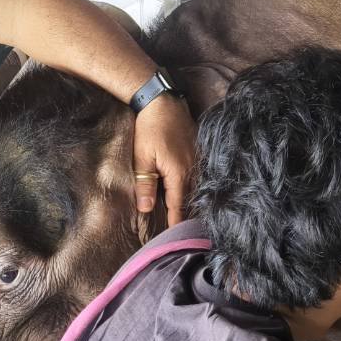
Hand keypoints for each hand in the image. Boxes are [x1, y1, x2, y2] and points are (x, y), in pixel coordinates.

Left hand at [132, 93, 195, 222]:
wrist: (162, 100)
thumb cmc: (149, 128)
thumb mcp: (142, 157)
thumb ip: (145, 184)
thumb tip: (147, 209)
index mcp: (179, 172)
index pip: (179, 206)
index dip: (176, 223)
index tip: (175, 240)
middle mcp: (193, 167)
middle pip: (192, 199)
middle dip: (188, 216)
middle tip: (184, 234)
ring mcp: (198, 158)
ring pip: (197, 187)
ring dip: (192, 202)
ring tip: (190, 218)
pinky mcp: (199, 150)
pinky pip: (199, 175)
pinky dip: (195, 186)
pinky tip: (191, 192)